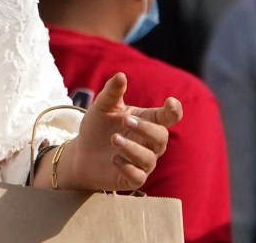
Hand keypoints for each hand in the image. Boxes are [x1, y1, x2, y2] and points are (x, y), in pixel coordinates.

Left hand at [51, 74, 181, 192]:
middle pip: (161, 137)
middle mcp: (149, 143)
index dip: (174, 111)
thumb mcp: (102, 107)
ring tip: (114, 138)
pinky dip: (128, 167)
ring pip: (149, 158)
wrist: (81, 153)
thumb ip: (112, 92)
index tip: (171, 102)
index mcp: (147, 122)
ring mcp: (142, 162)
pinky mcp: (132, 179)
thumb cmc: (97, 127)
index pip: (168, 117)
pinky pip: (138, 177)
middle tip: (125, 120)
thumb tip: (121, 75)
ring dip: (132, 147)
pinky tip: (114, 159)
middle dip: (145, 128)